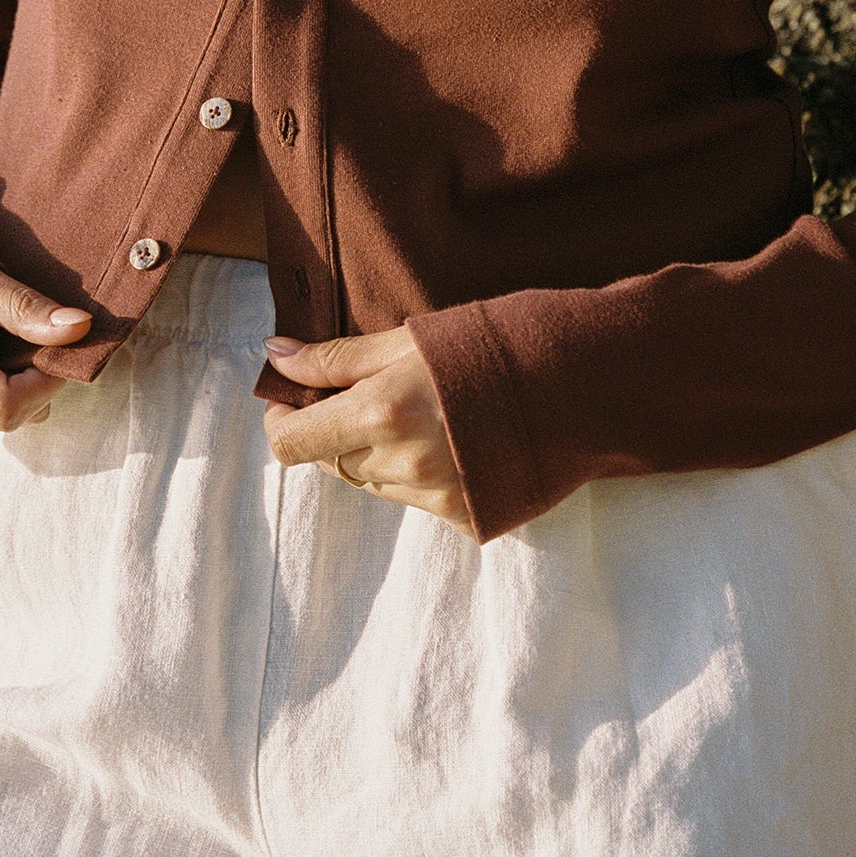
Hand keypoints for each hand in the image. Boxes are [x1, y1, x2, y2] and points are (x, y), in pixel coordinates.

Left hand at [261, 327, 474, 538]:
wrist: (580, 386)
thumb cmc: (492, 347)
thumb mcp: (407, 339)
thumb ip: (336, 358)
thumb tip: (274, 354)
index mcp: (380, 412)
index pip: (291, 442)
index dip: (283, 420)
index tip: (295, 399)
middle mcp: (401, 463)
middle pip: (330, 461)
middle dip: (336, 430)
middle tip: (367, 393)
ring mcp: (433, 496)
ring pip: (371, 481)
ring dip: (377, 452)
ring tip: (422, 413)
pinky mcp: (461, 517)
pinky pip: (412, 499)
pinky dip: (415, 474)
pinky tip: (451, 440)